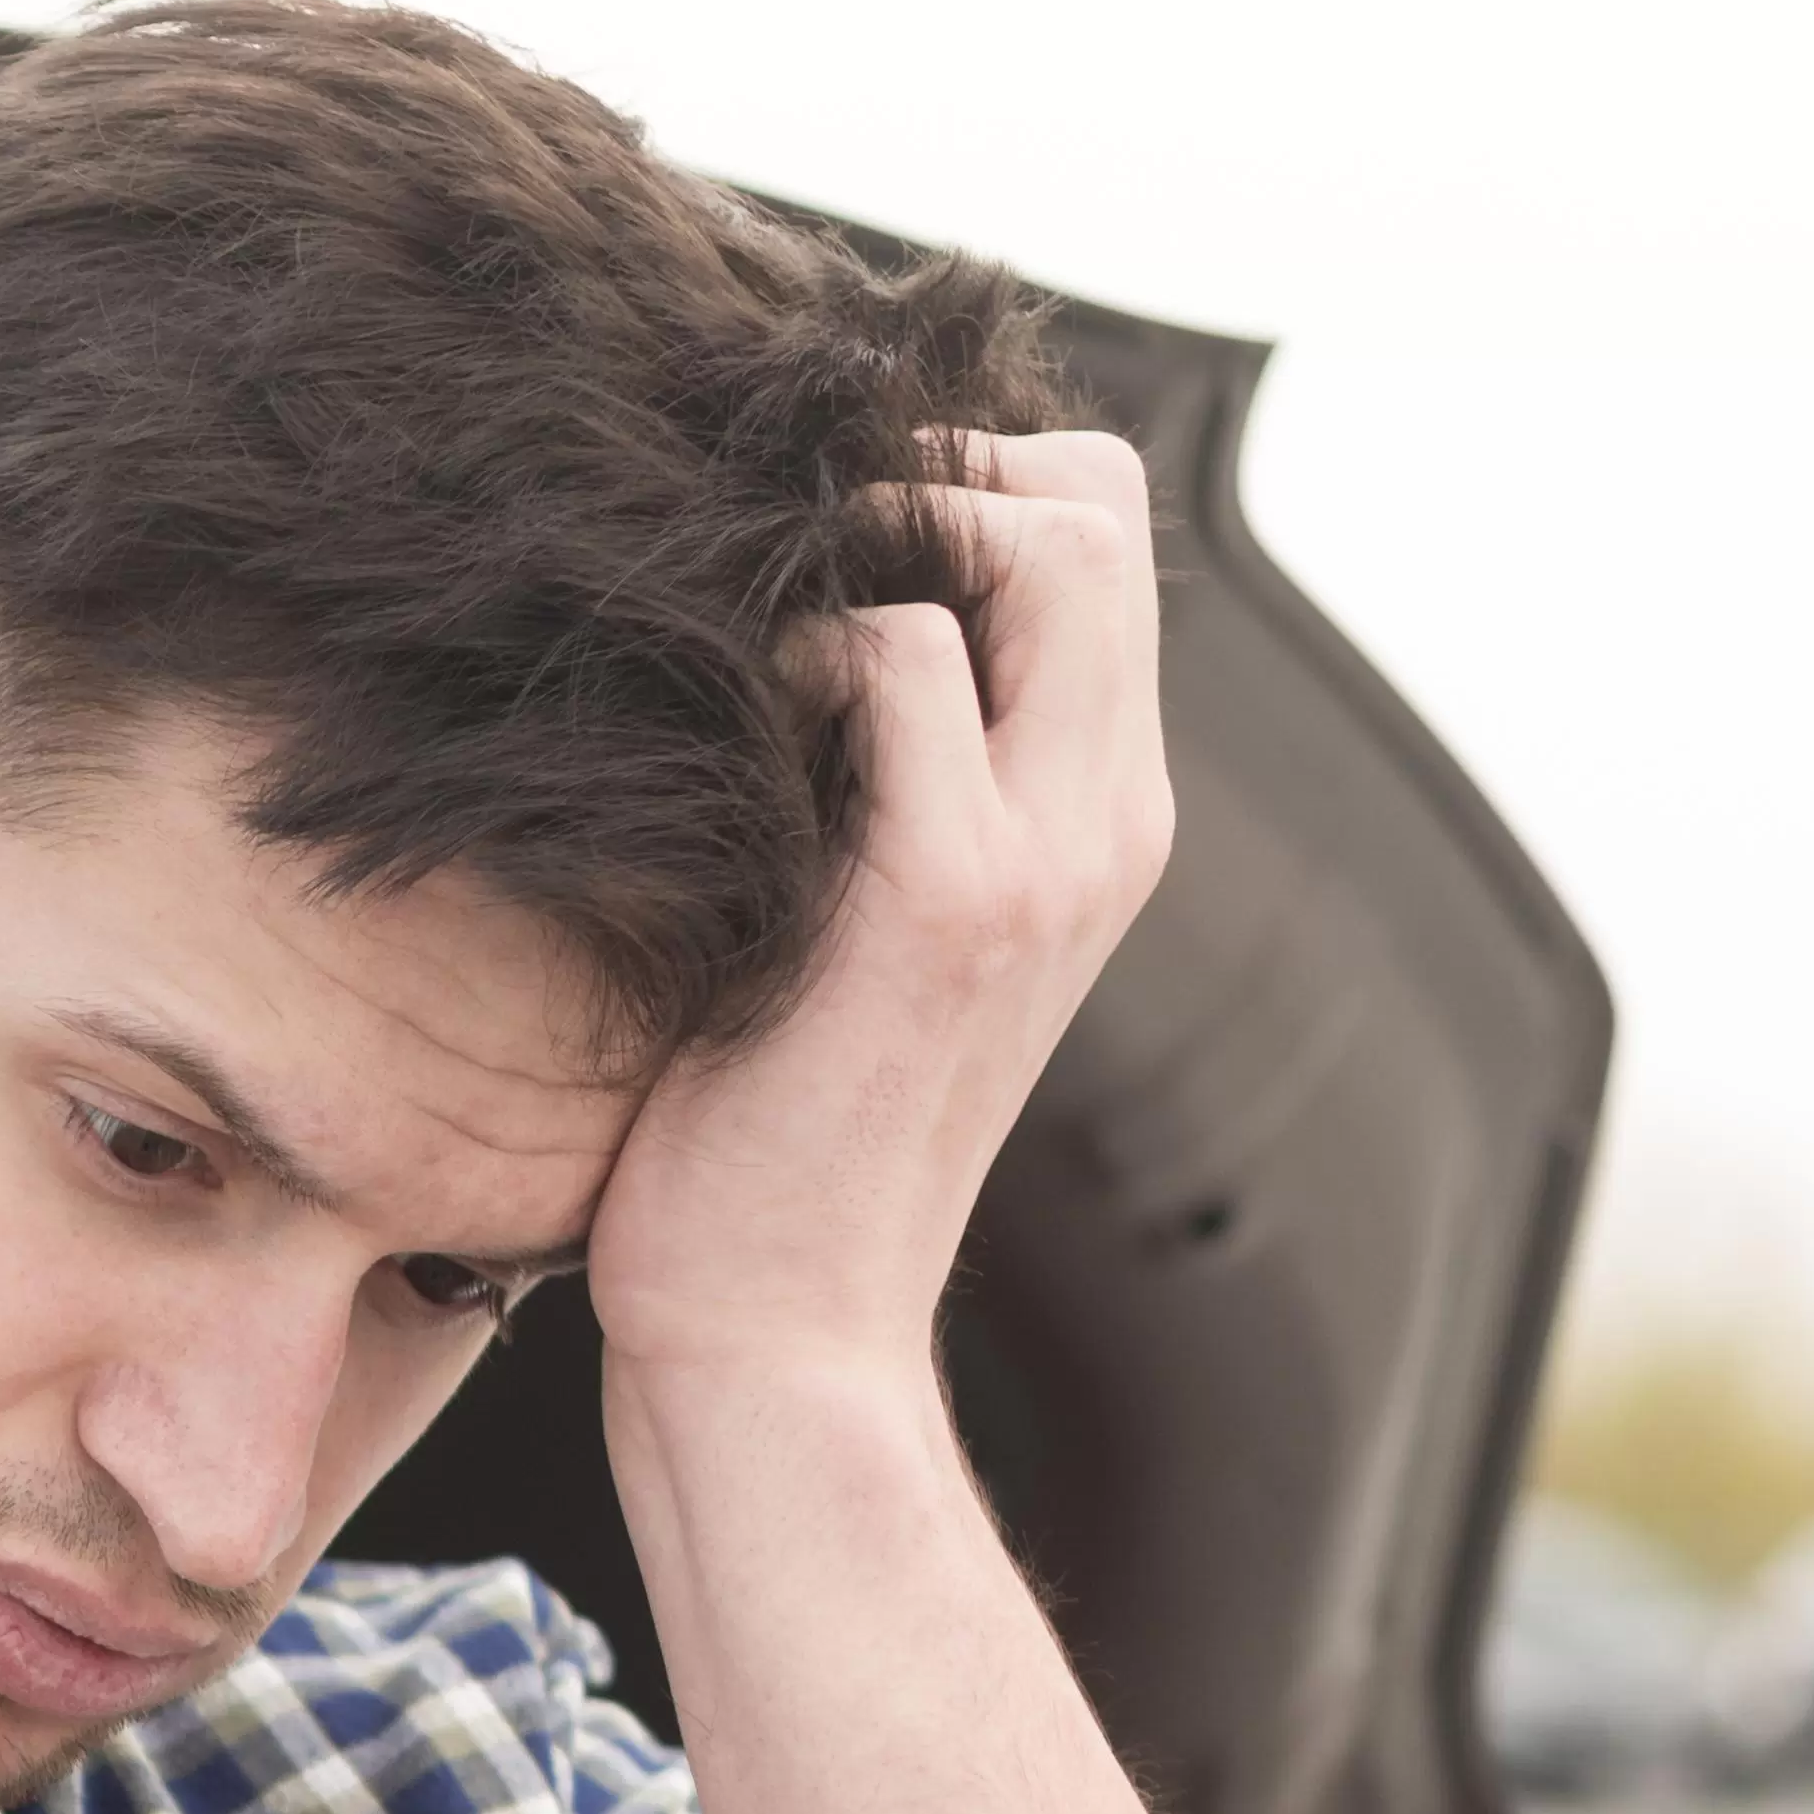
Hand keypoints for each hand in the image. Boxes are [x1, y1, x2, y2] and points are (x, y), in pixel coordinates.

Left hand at [582, 425, 1177, 1405]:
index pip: (1097, 537)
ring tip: (744, 634)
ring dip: (872, 539)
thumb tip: (779, 650)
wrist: (780, 1340)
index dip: (964, 485)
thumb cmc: (770, 1147)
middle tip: (774, 557)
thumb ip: (873, 796)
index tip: (811, 545)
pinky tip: (708, 742)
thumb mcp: (846, 937)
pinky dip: (799, 647)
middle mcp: (1105, 816)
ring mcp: (1045, 850)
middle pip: (1092, 499)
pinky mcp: (947, 895)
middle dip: (930, 473)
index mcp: (1097, 818)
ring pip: (1035, 541)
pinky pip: (904, 655)